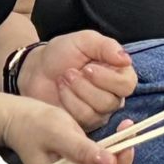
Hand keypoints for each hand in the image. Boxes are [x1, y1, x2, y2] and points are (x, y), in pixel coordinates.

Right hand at [4, 98, 127, 163]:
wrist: (23, 118)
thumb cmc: (34, 126)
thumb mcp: (58, 134)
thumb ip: (81, 150)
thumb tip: (108, 162)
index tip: (113, 156)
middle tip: (129, 137)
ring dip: (122, 155)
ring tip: (127, 129)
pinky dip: (116, 149)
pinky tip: (123, 130)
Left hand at [19, 29, 138, 126]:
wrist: (37, 69)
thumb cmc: (63, 53)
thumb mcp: (84, 41)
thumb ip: (107, 46)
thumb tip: (126, 60)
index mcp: (119, 74)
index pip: (127, 84)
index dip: (108, 79)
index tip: (87, 67)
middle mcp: (113, 95)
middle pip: (112, 102)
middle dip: (86, 87)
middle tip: (69, 72)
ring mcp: (99, 111)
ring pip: (97, 112)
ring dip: (76, 93)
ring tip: (63, 79)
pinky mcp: (84, 123)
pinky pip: (82, 119)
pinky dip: (68, 102)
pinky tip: (61, 90)